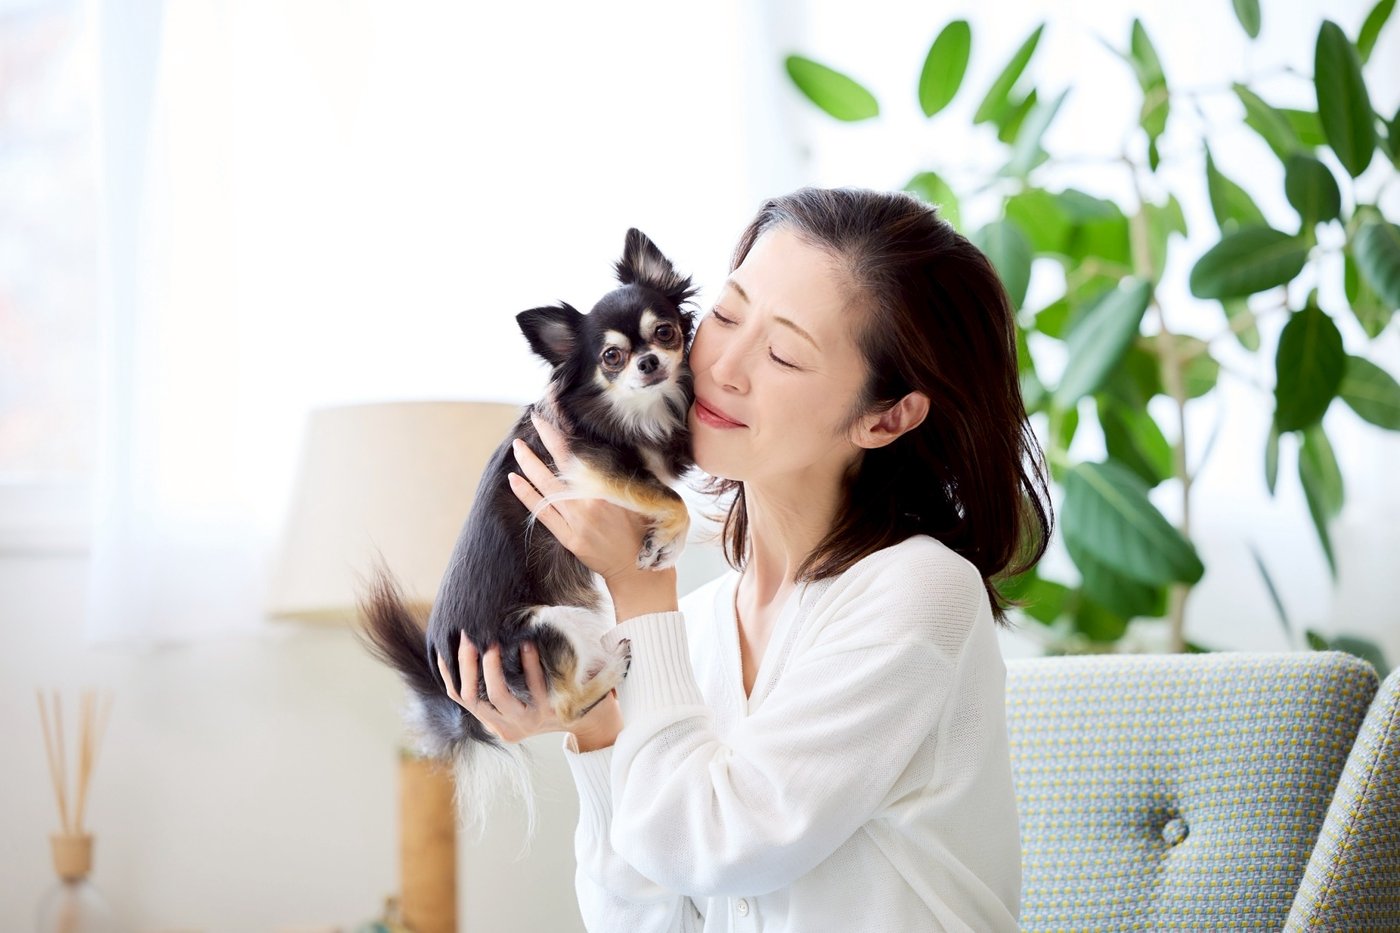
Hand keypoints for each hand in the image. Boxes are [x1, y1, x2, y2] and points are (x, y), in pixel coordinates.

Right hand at [437, 631, 619, 746]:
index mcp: (495, 722)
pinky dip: (528, 664)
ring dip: (492, 666)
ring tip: (494, 641)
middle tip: (469, 636)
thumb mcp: (522, 695)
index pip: (460, 697)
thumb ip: (500, 681)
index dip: (449, 672)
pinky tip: (527, 644)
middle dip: (467, 664)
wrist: (593, 719)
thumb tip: (475, 645)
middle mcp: (508, 727)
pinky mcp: (550, 714)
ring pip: (498, 695)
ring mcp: (529, 722)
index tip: (445, 645)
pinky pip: (533, 687)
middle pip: (472, 698)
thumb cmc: (552, 698)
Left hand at [507, 412, 654, 584]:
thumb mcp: (645, 498)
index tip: (551, 419)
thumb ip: (625, 477)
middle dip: (545, 440)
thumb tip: (611, 453)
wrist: (640, 572)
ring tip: (518, 447)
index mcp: (609, 489)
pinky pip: (542, 512)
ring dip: (530, 464)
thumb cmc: (646, 533)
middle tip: (533, 420)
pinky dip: (527, 495)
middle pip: (561, 465)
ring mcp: (576, 520)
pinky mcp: (568, 537)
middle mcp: (589, 501)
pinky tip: (514, 480)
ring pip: (547, 486)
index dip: (562, 436)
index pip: (580, 454)